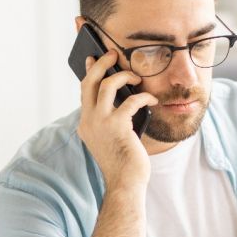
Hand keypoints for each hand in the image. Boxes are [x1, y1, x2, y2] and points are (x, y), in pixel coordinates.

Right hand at [77, 50, 158, 192]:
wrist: (125, 183)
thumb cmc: (123, 162)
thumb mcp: (111, 137)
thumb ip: (110, 119)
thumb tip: (123, 96)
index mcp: (85, 124)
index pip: (84, 92)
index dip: (89, 73)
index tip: (93, 59)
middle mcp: (88, 121)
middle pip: (90, 82)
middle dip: (101, 63)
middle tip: (112, 53)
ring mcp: (101, 123)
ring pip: (107, 85)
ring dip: (123, 76)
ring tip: (135, 76)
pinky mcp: (117, 126)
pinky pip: (131, 101)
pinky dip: (143, 97)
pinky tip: (152, 100)